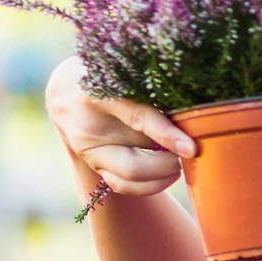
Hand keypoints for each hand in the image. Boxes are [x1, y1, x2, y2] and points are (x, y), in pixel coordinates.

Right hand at [45, 56, 195, 195]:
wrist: (67, 90)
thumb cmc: (109, 76)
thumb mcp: (128, 74)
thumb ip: (155, 92)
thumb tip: (194, 116)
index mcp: (97, 94)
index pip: (137, 119)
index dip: (167, 135)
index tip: (192, 148)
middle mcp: (88, 129)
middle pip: (133, 164)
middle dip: (168, 165)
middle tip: (190, 153)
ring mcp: (88, 152)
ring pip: (129, 178)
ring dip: (162, 177)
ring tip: (180, 163)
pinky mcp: (92, 164)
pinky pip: (123, 185)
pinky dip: (151, 185)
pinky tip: (168, 173)